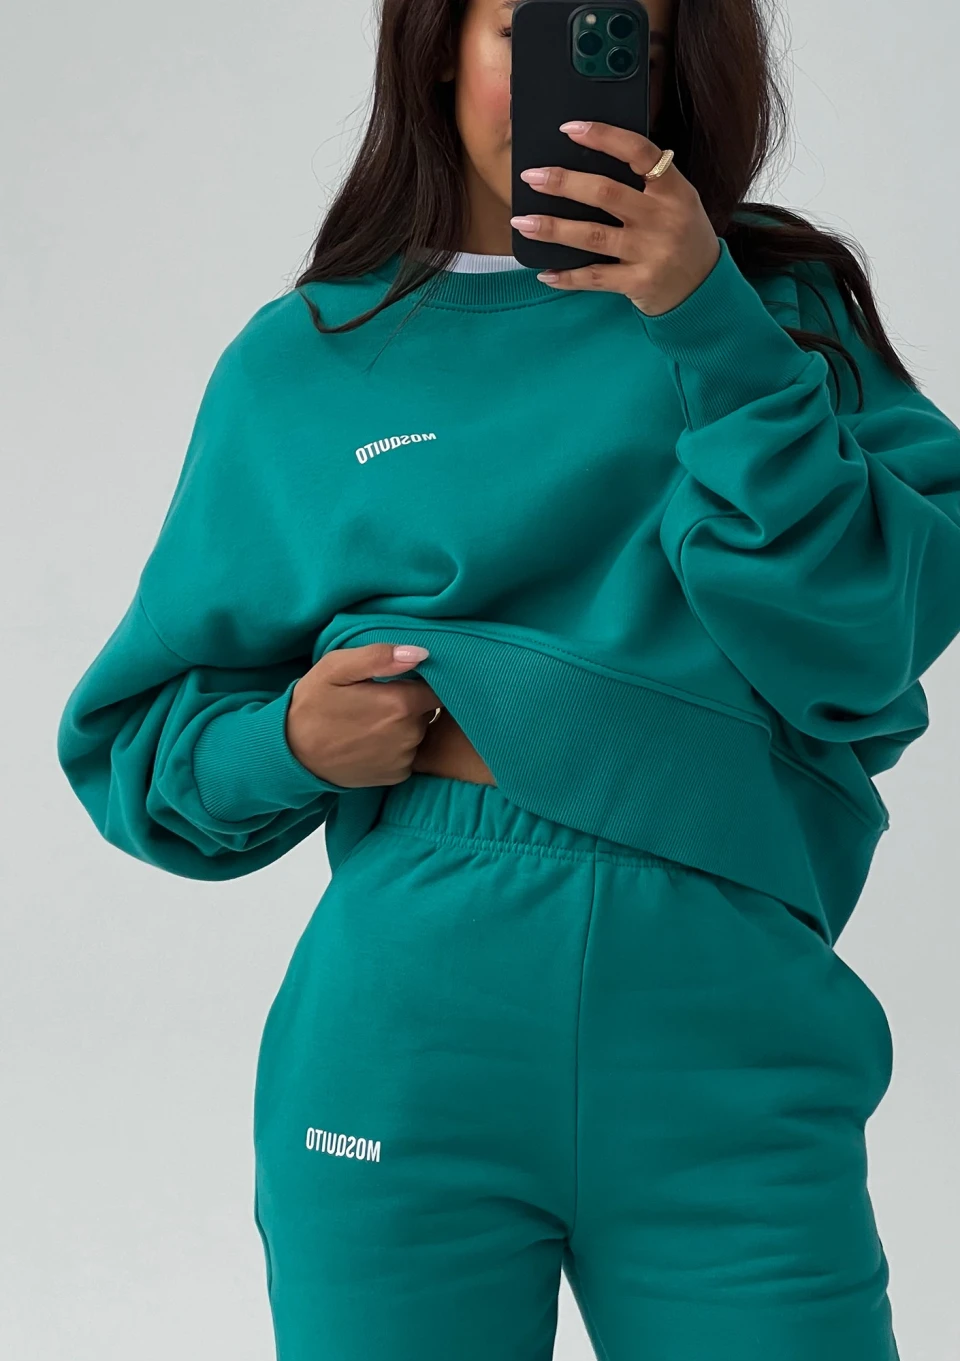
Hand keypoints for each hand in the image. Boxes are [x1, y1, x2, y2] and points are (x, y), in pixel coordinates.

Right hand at [287, 643, 442, 788]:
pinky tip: (373, 740)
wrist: (292, 754)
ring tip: (373, 719)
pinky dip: (398, 746)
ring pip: (420, 731)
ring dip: (406, 724)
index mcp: (400, 704)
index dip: (425, 680)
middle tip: (380, 697)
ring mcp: (404, 759)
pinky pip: (410, 753)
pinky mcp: (397, 776)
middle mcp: (409, 735)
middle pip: (429, 709)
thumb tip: (422, 653)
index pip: (438, 687)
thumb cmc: (313, 704)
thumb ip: (379, 656)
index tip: (404, 678)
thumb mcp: (336, 668)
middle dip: (412, 701)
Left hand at [510, 121, 720, 317]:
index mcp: (673, 189)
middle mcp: (662, 218)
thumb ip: (645, 183)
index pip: (638, 152)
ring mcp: (651, 252)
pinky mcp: (639, 283)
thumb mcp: (677, 202)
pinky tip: (545, 272)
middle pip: (605, 193)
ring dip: (553, 228)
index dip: (603, 136)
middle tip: (531, 176)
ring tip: (522, 222)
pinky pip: (596, 277)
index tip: (569, 129)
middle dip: (564, 182)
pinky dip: (567, 276)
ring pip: (593, 235)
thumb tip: (588, 162)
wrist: (705, 289)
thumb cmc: (683, 238)